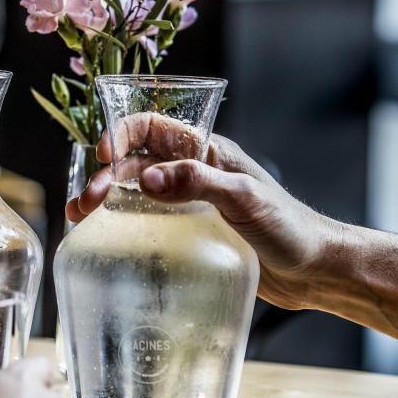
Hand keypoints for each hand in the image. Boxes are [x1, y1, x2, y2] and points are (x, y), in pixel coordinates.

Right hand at [65, 113, 341, 309]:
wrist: (315, 271)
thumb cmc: (291, 228)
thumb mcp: (244, 199)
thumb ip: (197, 182)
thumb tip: (146, 178)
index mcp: (208, 150)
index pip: (153, 126)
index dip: (122, 133)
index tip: (103, 156)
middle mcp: (194, 172)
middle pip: (136, 163)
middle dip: (105, 176)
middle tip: (86, 203)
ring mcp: (190, 205)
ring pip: (136, 193)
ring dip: (106, 201)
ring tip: (82, 219)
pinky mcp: (190, 234)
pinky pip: (148, 222)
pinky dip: (122, 225)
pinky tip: (107, 239)